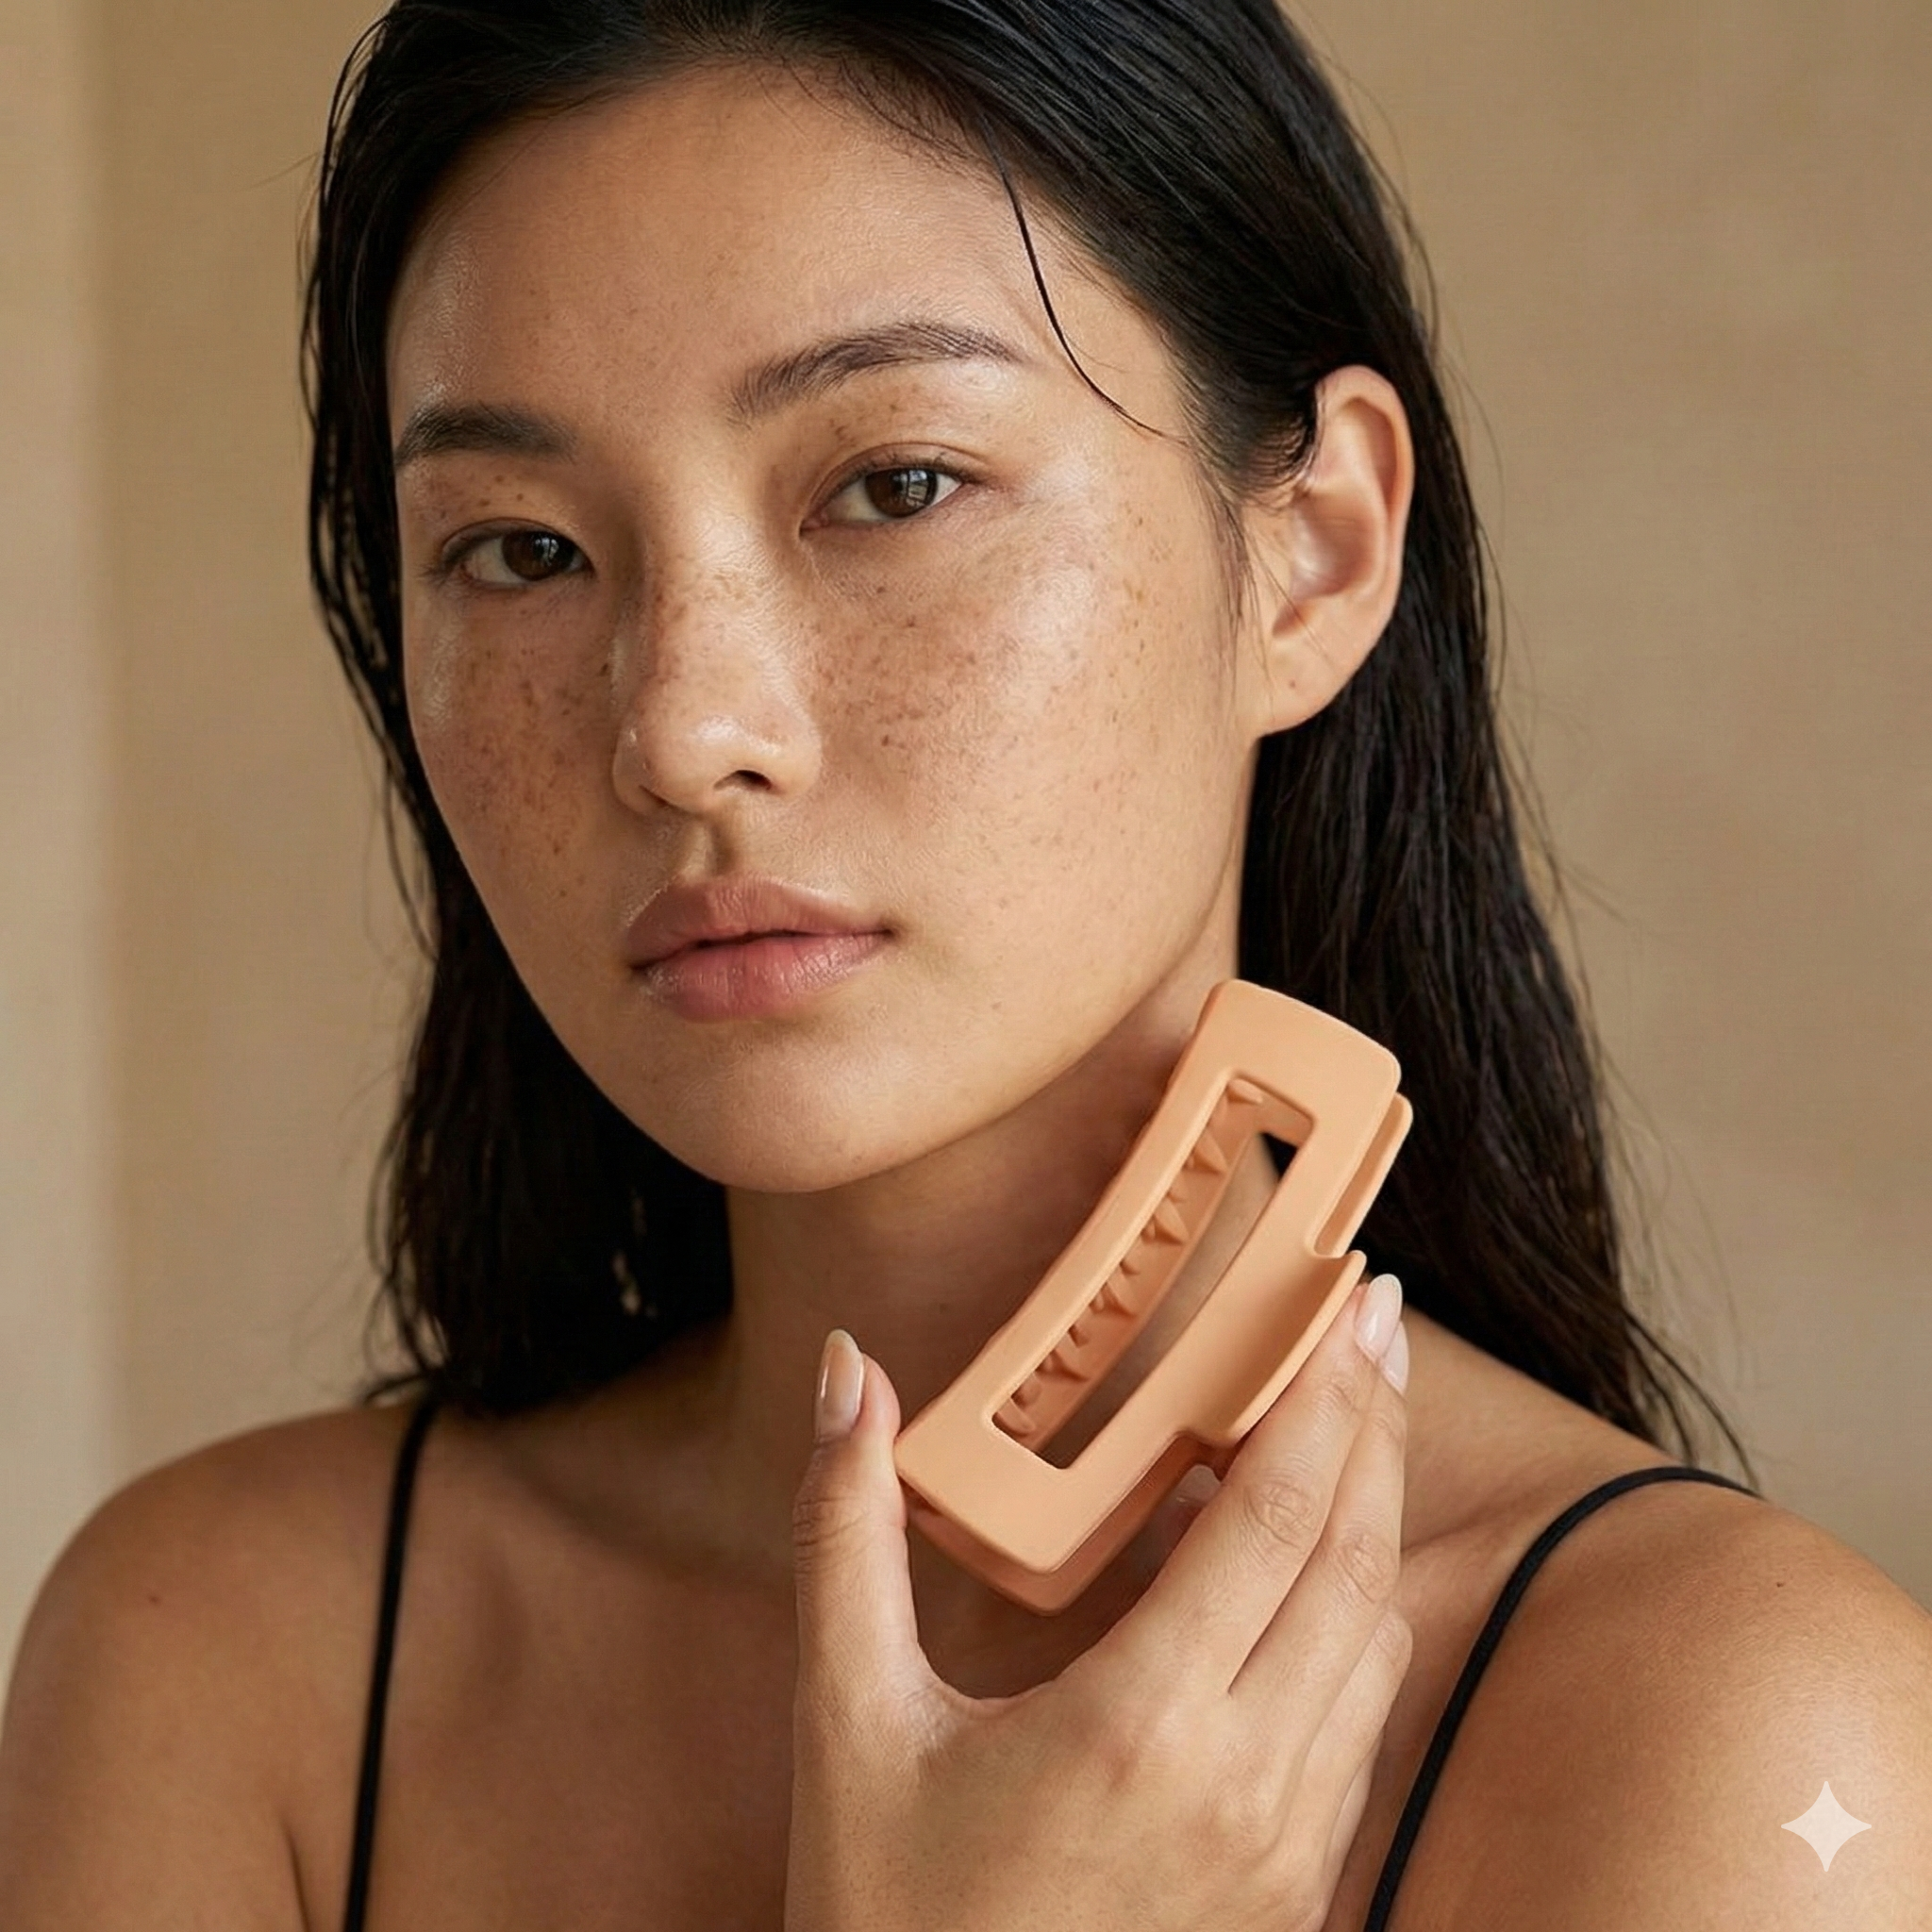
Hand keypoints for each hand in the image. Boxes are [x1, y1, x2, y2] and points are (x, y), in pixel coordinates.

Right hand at [784, 1271, 1412, 1931]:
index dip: (1324, 1393)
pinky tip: (1307, 1566)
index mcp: (1141, 1726)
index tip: (1349, 1296)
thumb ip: (845, 1535)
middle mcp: (1246, 1783)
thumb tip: (844, 1375)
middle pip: (1353, 1558)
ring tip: (1352, 1414)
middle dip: (1374, 1420)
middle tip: (1374, 1316)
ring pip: (1372, 1637)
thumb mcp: (845, 1725)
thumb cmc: (888, 1925)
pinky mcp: (1296, 1890)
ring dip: (1373, 1511)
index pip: (1276, 1517)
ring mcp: (1287, 1847)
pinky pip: (1357, 1715)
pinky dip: (1350, 1610)